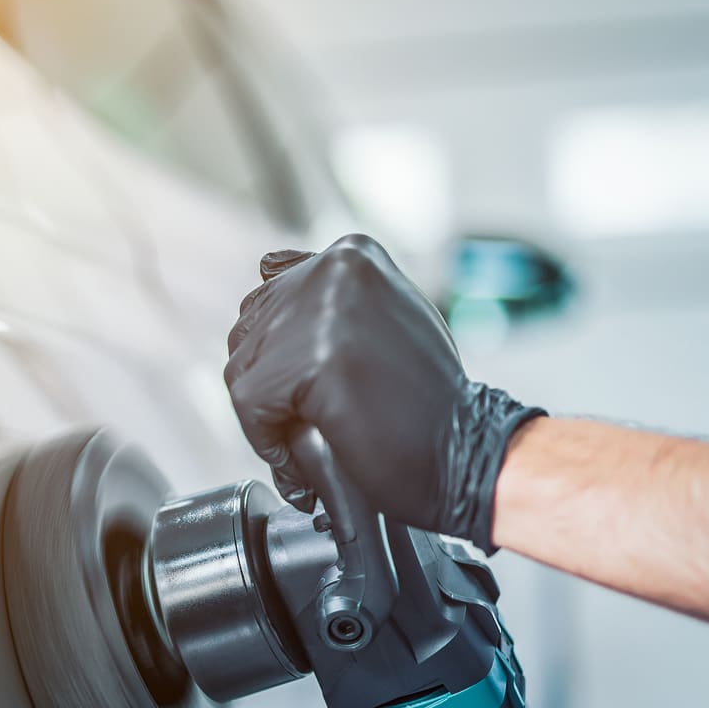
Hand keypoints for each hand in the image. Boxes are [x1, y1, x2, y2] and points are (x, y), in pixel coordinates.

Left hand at [223, 235, 542, 550]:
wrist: (466, 454)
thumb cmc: (429, 403)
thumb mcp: (380, 320)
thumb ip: (328, 295)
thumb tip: (266, 268)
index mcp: (352, 253)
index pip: (266, 297)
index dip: (278, 358)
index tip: (310, 390)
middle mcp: (336, 267)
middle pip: (248, 331)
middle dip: (269, 385)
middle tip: (312, 420)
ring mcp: (323, 308)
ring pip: (243, 367)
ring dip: (268, 415)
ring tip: (315, 436)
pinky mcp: (312, 357)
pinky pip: (249, 403)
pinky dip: (266, 439)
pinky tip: (304, 453)